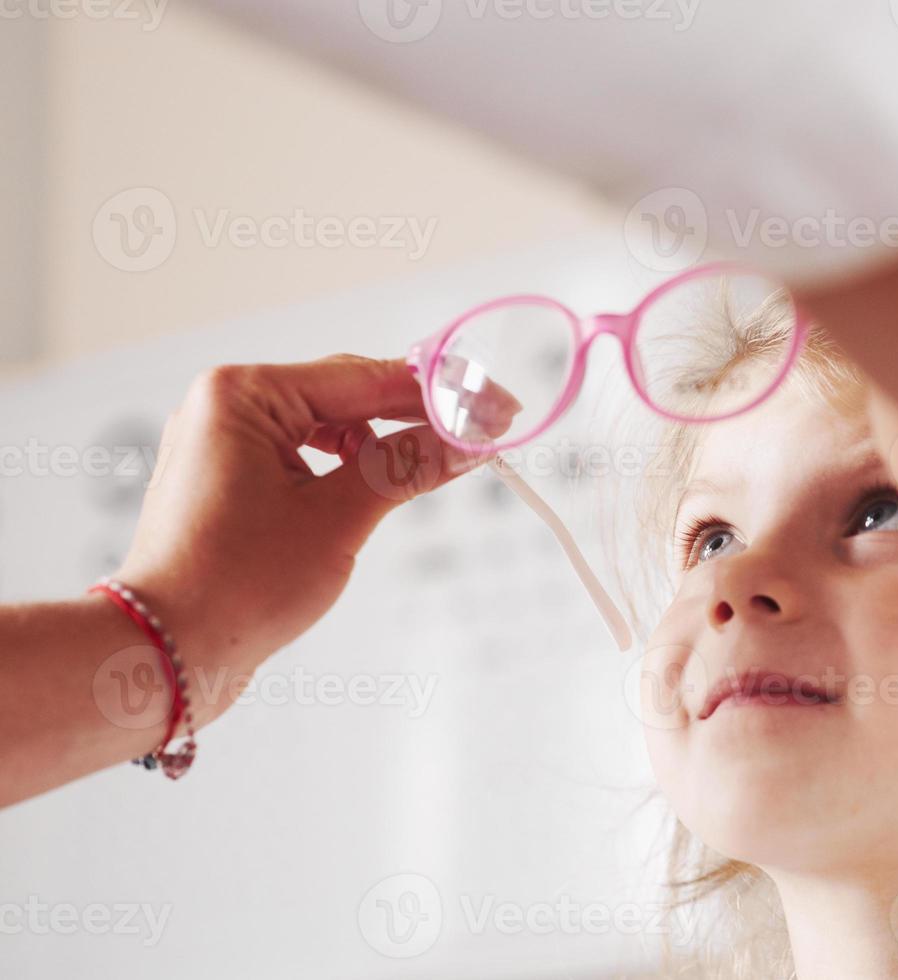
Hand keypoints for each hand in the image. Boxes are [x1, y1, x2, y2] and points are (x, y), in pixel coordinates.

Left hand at [113, 354, 494, 724]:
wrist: (163, 654)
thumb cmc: (234, 585)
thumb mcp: (338, 519)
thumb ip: (408, 466)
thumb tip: (469, 440)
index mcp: (244, 394)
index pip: (367, 377)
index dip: (441, 393)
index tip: (497, 406)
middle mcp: (227, 405)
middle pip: (349, 395)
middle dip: (418, 417)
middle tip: (484, 434)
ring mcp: (225, 443)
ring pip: (331, 427)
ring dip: (386, 445)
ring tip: (441, 466)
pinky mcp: (231, 481)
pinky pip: (307, 456)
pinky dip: (351, 469)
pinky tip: (384, 487)